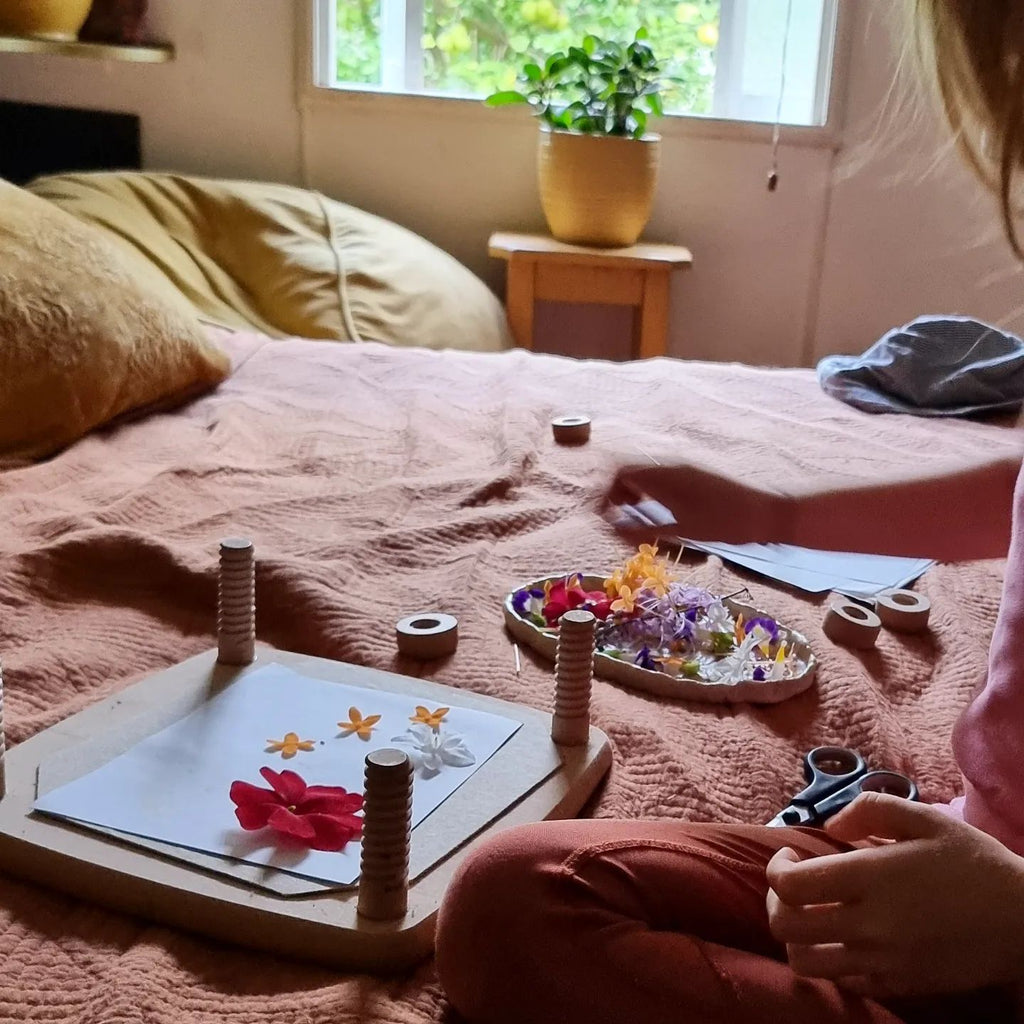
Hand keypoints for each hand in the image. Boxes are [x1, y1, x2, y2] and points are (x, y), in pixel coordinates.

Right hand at [604, 463, 785, 544]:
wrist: (768, 514)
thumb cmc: (726, 525)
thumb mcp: (682, 532)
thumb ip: (643, 530)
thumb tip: (611, 529)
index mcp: (665, 476)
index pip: (619, 473)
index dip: (604, 493)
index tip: (600, 515)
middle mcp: (672, 466)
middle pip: (629, 470)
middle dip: (616, 493)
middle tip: (614, 518)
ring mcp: (685, 469)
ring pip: (645, 473)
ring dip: (633, 493)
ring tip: (633, 518)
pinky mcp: (695, 476)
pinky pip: (661, 477)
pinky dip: (650, 492)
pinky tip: (657, 513)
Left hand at [766, 793, 1023, 998]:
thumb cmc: (972, 862)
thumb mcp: (924, 818)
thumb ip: (869, 809)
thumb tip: (828, 827)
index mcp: (871, 878)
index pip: (790, 885)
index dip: (775, 869)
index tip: (788, 856)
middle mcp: (869, 924)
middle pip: (785, 926)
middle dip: (775, 902)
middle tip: (790, 886)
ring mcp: (882, 961)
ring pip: (805, 962)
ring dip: (795, 937)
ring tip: (809, 915)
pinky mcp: (899, 986)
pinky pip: (842, 981)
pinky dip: (829, 960)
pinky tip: (842, 938)